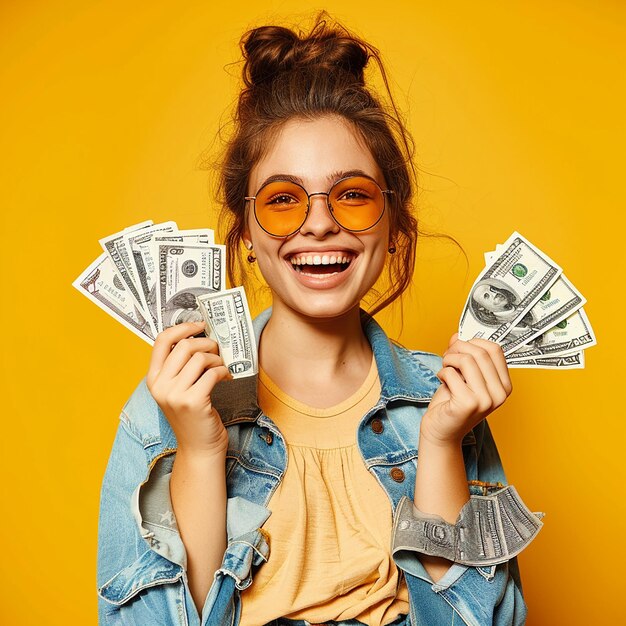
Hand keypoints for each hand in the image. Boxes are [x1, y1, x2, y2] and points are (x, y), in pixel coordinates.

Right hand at [146, 321, 231, 456]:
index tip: (200, 325)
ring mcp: (175, 395)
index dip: (182, 327)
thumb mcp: (177, 389)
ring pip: (200, 358)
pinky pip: (212, 373)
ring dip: (217, 359)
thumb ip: (179, 366)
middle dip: (206, 343)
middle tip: (217, 350)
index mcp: (153, 379)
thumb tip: (198, 335)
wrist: (199, 448)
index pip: (161, 340)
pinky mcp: (193, 402)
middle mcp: (160, 386)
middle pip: (184, 345)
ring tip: (221, 368)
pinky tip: (226, 379)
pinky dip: (224, 372)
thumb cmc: (192, 416)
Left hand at [420, 333, 512, 446]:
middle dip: (458, 349)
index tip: (461, 346)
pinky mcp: (468, 404)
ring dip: (449, 359)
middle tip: (448, 357)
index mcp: (504, 385)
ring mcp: (485, 400)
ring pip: (466, 360)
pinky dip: (442, 372)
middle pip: (480, 353)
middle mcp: (499, 394)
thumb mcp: (461, 375)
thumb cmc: (452, 403)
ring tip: (445, 368)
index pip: (495, 349)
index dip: (474, 342)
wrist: (442, 431)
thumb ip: (463, 354)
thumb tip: (458, 335)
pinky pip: (452, 373)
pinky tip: (442, 380)